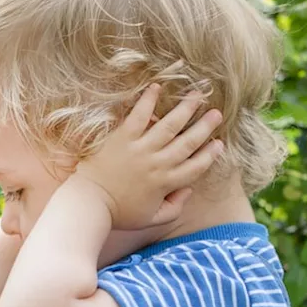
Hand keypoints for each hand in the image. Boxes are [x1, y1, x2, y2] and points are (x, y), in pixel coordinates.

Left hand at [70, 83, 224, 229]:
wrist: (88, 204)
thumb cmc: (117, 214)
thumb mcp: (150, 219)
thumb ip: (174, 209)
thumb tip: (188, 191)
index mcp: (166, 184)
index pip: (196, 167)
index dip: (210, 155)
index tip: (219, 144)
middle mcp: (158, 164)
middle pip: (188, 142)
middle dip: (205, 127)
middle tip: (216, 114)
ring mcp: (140, 149)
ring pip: (170, 125)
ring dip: (186, 109)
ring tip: (198, 95)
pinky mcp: (122, 138)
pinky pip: (138, 115)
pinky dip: (148, 101)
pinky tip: (156, 87)